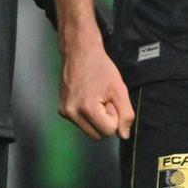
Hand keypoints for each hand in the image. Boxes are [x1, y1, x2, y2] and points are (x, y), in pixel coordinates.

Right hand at [57, 17, 133, 139]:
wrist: (79, 52)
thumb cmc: (101, 67)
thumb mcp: (119, 89)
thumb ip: (126, 114)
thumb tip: (124, 135)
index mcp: (87, 108)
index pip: (109, 131)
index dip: (114, 116)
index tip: (110, 100)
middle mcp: (72, 113)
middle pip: (98, 135)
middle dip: (105, 121)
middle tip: (103, 100)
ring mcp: (65, 112)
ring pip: (90, 131)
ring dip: (96, 119)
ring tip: (95, 98)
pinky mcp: (62, 110)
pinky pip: (81, 123)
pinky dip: (87, 116)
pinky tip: (87, 98)